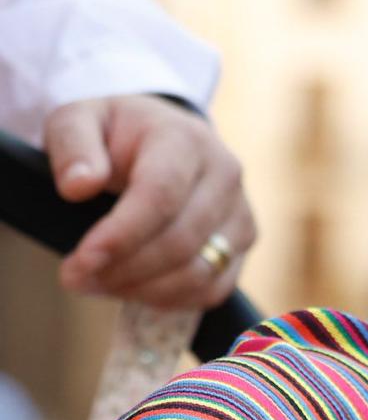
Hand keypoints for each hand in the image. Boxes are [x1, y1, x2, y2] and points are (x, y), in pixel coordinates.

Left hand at [44, 95, 255, 308]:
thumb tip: (78, 186)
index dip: (122, 235)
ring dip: (144, 289)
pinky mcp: (245, 243)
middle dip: (124, 269)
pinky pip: (214, 288)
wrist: (160, 138)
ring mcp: (241, 212)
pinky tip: (133, 290)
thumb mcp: (78, 120)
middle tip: (75, 278)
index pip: (160, 195)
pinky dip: (171, 299)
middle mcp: (224, 174)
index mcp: (185, 139)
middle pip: (181, 241)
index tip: (82, 260)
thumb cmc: (115, 133)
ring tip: (99, 284)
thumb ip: (72, 144)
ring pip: (200, 272)